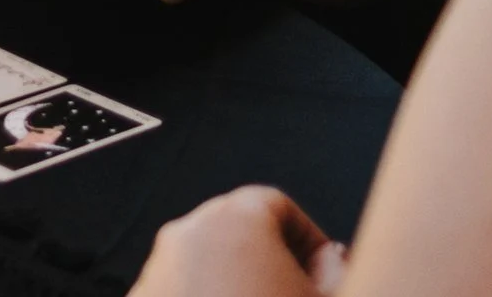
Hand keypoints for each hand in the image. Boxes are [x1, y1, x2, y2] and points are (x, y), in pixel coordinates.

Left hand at [130, 185, 344, 296]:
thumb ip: (336, 272)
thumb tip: (331, 258)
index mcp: (234, 222)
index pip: (277, 204)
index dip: (307, 238)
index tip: (322, 270)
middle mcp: (186, 235)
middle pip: (238, 230)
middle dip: (271, 258)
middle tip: (295, 291)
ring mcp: (155, 269)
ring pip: (205, 260)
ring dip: (235, 280)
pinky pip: (178, 288)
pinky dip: (202, 295)